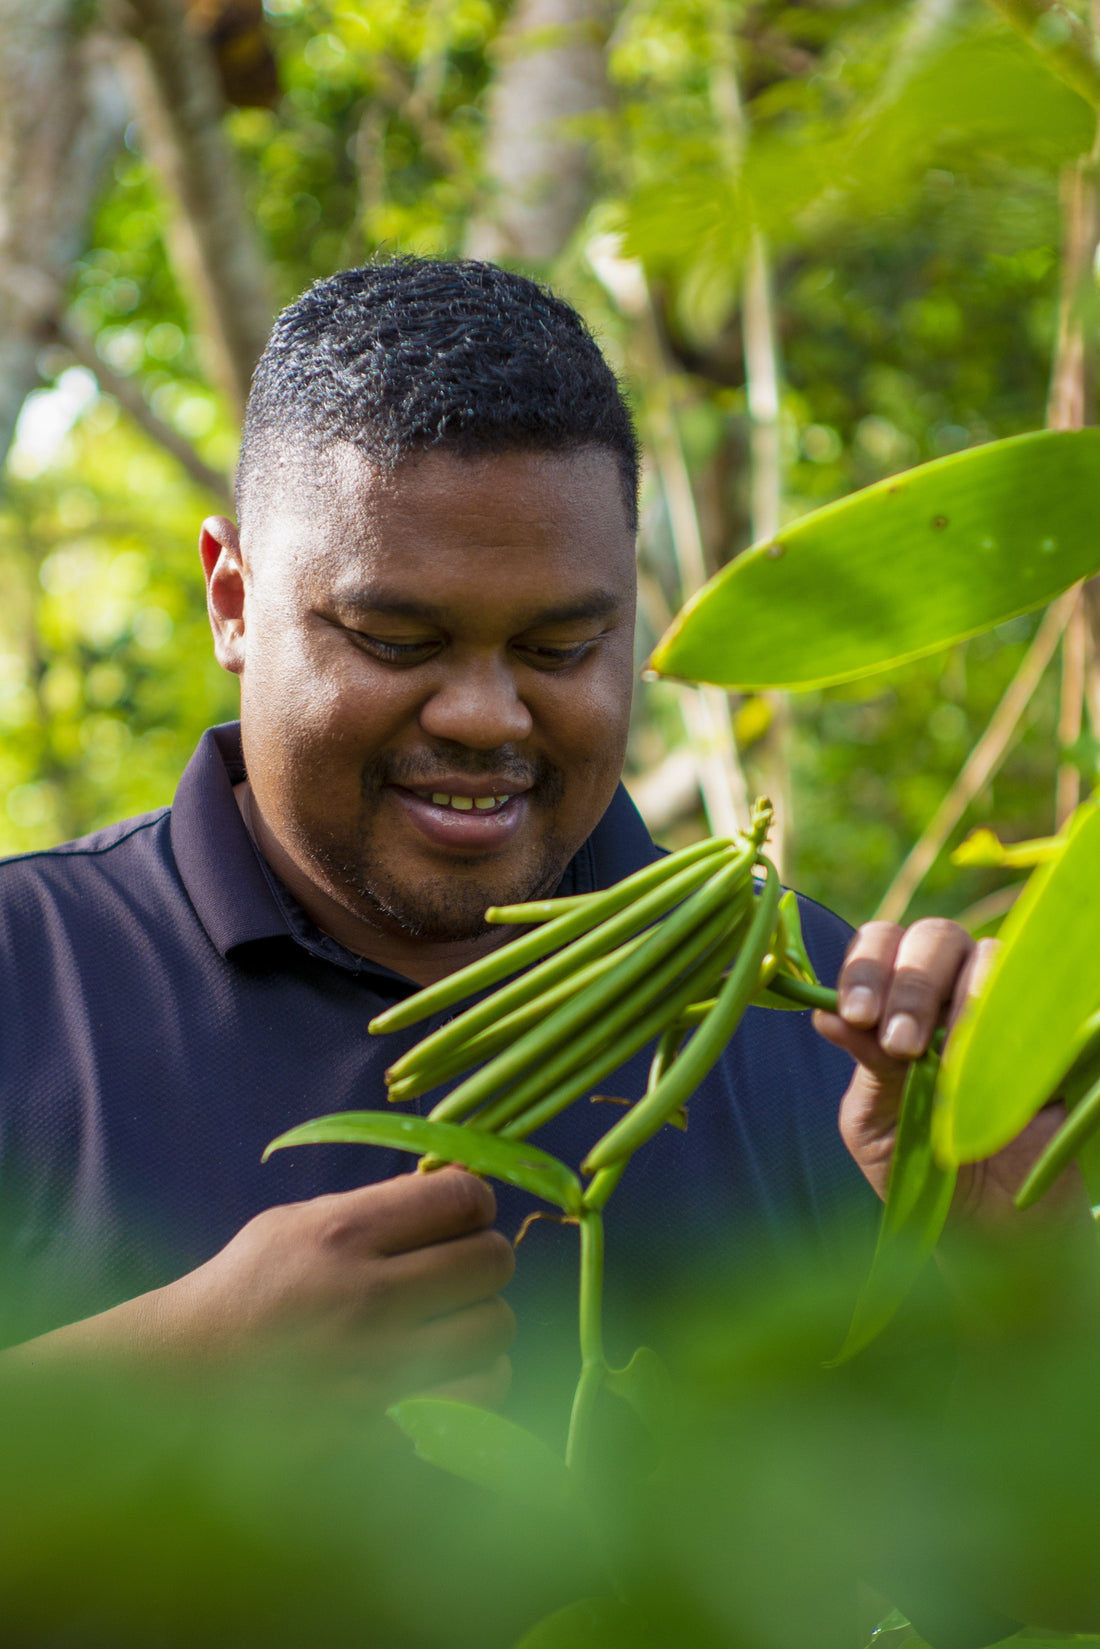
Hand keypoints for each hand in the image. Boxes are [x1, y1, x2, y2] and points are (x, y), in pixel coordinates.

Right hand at [9, 1169, 515, 1408]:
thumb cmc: (245, 1290)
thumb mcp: (296, 1222)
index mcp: (343, 1235)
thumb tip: (466, 1183)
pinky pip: (478, 1402)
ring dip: (484, 1323)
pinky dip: (475, 1386)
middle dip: (484, 1259)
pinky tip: (448, 1376)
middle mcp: (367, 1299)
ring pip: (496, 1331)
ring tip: (454, 1325)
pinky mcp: (382, 1431)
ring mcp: (376, 1371)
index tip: (459, 1216)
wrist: (179, 1388)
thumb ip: (380, 1205)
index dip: (473, 1203)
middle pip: (492, 1262)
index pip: (463, 1198)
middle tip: (460, 1270)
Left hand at [813, 918, 1089, 1241]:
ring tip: (938, 1057)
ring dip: (959, 997)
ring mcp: (1004, 1006)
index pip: (880, 942)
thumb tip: (826, 1014)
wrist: (988, 1226)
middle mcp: (951, 990)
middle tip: (900, 1044)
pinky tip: (984, 1061)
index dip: (866, 967)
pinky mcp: (1049, 1034)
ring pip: (988, 955)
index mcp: (896, 1000)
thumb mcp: (874, 1124)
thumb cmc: (919, 1165)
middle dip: (911, 983)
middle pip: (935, 936)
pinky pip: (1036, 997)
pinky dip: (1007, 1018)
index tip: (857, 1016)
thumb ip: (863, 1067)